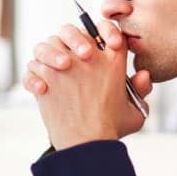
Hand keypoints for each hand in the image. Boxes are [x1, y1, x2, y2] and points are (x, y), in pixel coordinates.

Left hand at [22, 21, 151, 149]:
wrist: (87, 145)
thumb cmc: (110, 130)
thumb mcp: (135, 111)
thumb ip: (141, 91)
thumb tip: (143, 74)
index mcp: (113, 61)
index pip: (108, 30)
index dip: (104, 31)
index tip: (99, 43)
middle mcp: (88, 58)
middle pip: (72, 31)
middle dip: (70, 37)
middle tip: (73, 56)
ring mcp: (64, 66)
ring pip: (48, 44)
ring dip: (48, 54)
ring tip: (54, 69)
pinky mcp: (46, 78)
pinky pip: (33, 67)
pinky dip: (34, 76)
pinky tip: (42, 89)